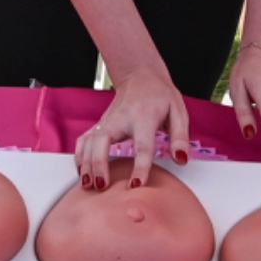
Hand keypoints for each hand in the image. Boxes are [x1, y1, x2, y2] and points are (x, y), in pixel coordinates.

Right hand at [73, 64, 187, 187]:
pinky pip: (83, 140)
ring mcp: (107, 121)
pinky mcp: (99, 123)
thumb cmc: (160, 95)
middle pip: (103, 141)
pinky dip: (79, 156)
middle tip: (101, 186)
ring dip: (86, 163)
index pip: (142, 145)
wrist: (141, 75)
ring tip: (89, 185)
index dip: (139, 166)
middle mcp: (121, 118)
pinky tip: (82, 171)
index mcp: (144, 116)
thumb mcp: (178, 112)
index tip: (135, 184)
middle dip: (99, 164)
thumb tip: (181, 160)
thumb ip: (180, 137)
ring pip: (89, 141)